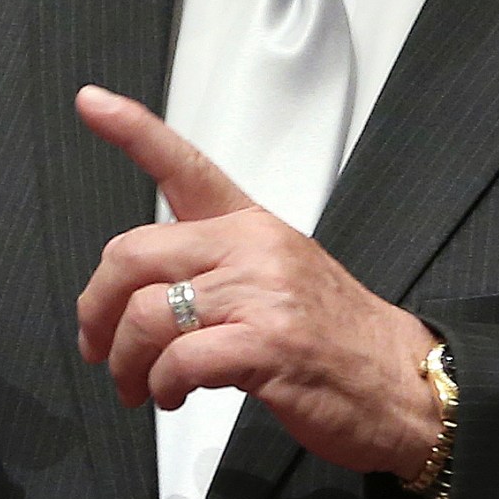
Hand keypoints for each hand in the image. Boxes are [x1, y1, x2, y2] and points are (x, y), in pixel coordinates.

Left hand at [73, 85, 442, 479]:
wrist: (406, 384)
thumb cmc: (339, 337)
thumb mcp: (280, 276)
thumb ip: (215, 267)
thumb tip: (139, 291)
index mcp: (251, 225)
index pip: (185, 166)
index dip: (132, 131)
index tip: (92, 102)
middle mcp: (253, 248)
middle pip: (134, 254)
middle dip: (97, 307)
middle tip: (96, 345)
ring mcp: (262, 294)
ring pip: (146, 314)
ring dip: (126, 362)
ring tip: (138, 385)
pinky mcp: (269, 345)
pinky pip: (179, 360)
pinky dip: (161, 386)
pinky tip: (172, 396)